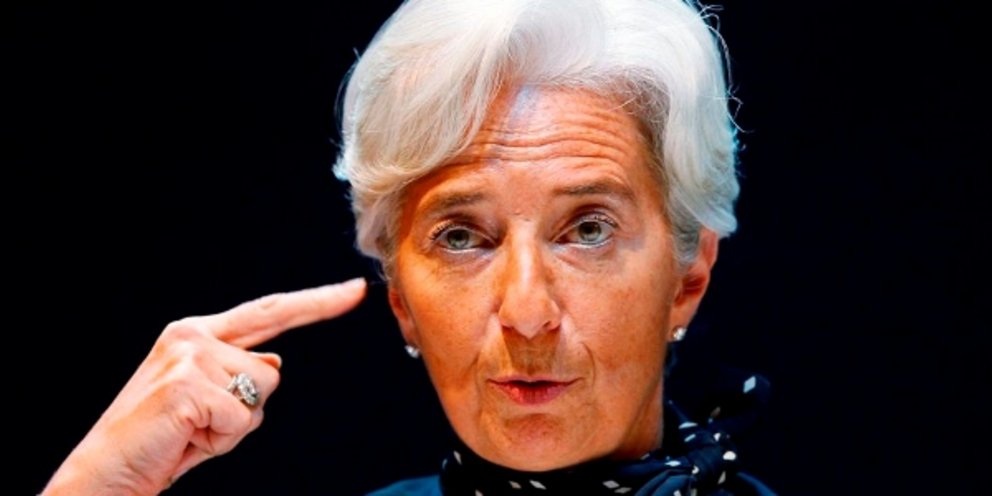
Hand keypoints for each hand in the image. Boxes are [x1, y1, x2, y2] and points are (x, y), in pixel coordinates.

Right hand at [42, 278, 367, 494]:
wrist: (107, 472)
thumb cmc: (160, 441)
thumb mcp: (208, 402)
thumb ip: (240, 375)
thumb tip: (273, 364)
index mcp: (196, 334)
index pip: (269, 312)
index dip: (316, 302)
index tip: (354, 290)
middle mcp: (193, 336)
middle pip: (269, 370)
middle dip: (254, 399)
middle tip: (197, 427)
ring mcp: (190, 357)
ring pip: (261, 395)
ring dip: (234, 426)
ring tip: (191, 432)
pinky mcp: (188, 385)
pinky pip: (242, 419)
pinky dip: (221, 440)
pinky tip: (186, 438)